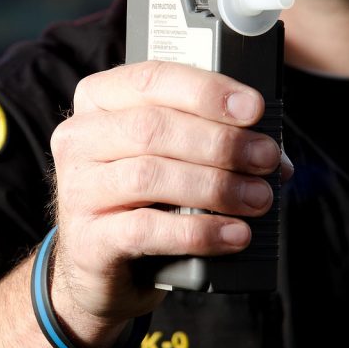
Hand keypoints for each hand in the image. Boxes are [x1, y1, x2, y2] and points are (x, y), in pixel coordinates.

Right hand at [48, 60, 290, 342]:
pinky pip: (145, 230)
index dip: (206, 91)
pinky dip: (198, 231)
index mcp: (98, 100)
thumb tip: (272, 150)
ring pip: (149, 176)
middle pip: (152, 127)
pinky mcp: (87, 240)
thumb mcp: (165, 154)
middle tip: (266, 158)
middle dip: (220, 142)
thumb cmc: (141, 197)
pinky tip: (234, 234)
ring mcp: (76, 189)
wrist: (99, 267)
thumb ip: (208, 138)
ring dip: (215, 186)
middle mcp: (79, 138)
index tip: (253, 108)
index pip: (151, 79)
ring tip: (258, 198)